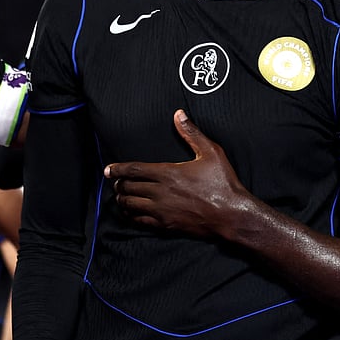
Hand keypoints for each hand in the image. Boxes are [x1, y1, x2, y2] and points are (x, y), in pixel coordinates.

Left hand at [105, 109, 251, 237]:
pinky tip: (130, 213)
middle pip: (128, 188)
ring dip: (122, 200)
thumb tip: (179, 114)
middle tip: (116, 182)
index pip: (133, 169)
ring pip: (130, 205)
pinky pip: (139, 221)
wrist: (231, 215)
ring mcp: (161, 211)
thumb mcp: (211, 152)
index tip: (108, 169)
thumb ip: (192, 133)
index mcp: (167, 173)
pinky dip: (131, 216)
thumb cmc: (223, 184)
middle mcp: (160, 192)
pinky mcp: (165, 225)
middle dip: (119, 184)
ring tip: (120, 196)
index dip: (117, 169)